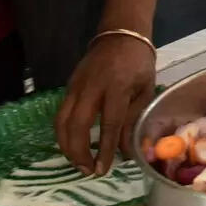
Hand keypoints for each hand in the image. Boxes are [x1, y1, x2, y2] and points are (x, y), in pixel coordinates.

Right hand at [55, 32, 156, 174]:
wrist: (120, 34)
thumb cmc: (138, 63)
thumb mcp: (145, 90)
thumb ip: (133, 119)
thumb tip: (125, 151)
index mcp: (117, 87)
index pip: (109, 123)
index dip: (104, 149)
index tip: (103, 170)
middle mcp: (92, 87)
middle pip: (77, 125)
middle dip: (79, 152)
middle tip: (86, 170)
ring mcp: (76, 86)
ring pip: (62, 121)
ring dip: (67, 146)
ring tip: (77, 163)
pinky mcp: (68, 87)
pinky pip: (60, 114)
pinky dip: (63, 133)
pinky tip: (71, 146)